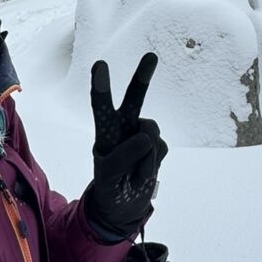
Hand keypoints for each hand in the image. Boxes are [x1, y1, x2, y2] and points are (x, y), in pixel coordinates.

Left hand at [83, 53, 167, 240]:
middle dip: (142, 79)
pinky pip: (161, 151)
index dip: (101, 87)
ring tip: (133, 175)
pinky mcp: (158, 146)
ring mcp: (143, 136)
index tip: (100, 65)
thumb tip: (147, 136)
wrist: (125, 206)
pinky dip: (153, 166)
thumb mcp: (109, 178)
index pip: (101, 107)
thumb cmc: (110, 188)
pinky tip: (143, 173)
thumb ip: (124, 157)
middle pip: (134, 101)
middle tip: (151, 56)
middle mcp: (124, 127)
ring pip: (151, 136)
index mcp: (105, 133)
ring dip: (145, 160)